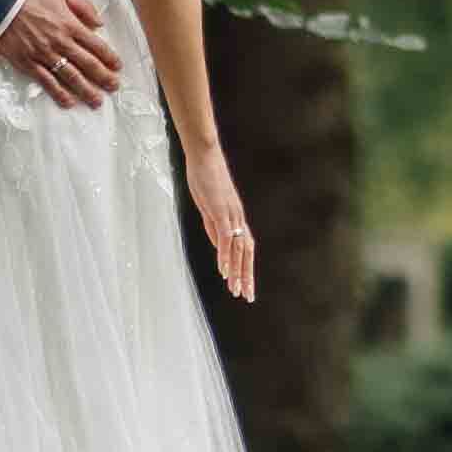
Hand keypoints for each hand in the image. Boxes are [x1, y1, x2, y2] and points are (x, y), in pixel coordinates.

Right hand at [0, 0, 119, 108]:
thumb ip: (83, 6)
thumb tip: (99, 23)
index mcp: (70, 24)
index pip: (96, 45)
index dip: (109, 57)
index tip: (117, 67)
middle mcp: (61, 42)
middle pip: (88, 64)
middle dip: (103, 78)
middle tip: (114, 87)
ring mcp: (44, 55)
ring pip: (70, 77)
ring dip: (86, 90)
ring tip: (97, 101)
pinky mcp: (28, 63)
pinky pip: (46, 81)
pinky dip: (59, 93)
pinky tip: (69, 102)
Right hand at [185, 142, 254, 303]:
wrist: (205, 155)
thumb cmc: (205, 176)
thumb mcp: (209, 206)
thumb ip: (214, 226)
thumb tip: (219, 244)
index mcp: (236, 218)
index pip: (245, 247)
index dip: (246, 267)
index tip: (245, 285)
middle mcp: (237, 218)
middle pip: (247, 252)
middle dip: (247, 275)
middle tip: (247, 296)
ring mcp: (230, 215)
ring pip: (238, 249)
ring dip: (237, 271)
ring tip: (235, 290)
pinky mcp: (220, 211)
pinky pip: (225, 237)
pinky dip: (225, 255)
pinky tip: (224, 270)